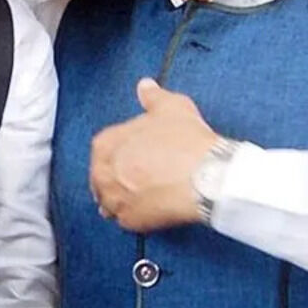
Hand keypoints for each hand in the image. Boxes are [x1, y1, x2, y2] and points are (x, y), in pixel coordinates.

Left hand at [90, 78, 218, 232]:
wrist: (206, 176)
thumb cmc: (187, 142)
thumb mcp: (171, 107)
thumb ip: (153, 97)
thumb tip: (145, 86)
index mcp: (107, 144)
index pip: (103, 148)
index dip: (120, 150)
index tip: (132, 153)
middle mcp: (104, 173)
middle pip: (102, 175)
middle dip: (116, 175)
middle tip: (136, 175)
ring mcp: (115, 199)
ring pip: (108, 200)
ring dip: (120, 197)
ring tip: (140, 194)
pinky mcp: (130, 221)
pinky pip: (125, 219)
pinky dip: (133, 215)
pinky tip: (147, 210)